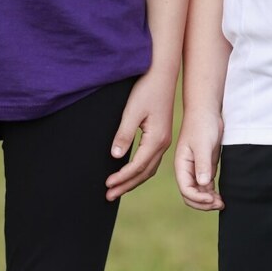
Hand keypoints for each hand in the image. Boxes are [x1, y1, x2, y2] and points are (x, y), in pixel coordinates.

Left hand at [105, 66, 177, 199]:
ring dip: (133, 180)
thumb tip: (116, 156)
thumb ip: (124, 134)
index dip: (122, 178)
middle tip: (108, 196)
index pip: (137, 166)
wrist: (162, 74)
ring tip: (117, 189)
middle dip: (126, 185)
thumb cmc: (147, 89)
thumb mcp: (132, 110)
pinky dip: (140, 171)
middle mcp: (163, 143)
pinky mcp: (161, 135)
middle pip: (145, 172)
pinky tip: (130, 172)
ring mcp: (164, 140)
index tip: (107, 185)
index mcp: (157, 139)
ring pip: (149, 169)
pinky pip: (151, 160)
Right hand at [173, 111, 223, 210]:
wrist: (207, 112)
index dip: (198, 198)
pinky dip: (212, 194)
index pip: (186, 190)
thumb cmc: (202, 124)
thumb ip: (202, 164)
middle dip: (203, 203)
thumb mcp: (203, 144)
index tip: (212, 198)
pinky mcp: (205, 167)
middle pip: (190, 195)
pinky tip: (221, 196)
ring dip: (209, 201)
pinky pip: (206, 187)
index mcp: (181, 165)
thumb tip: (203, 184)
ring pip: (199, 193)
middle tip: (220, 203)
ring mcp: (196, 170)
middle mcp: (186, 170)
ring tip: (222, 202)